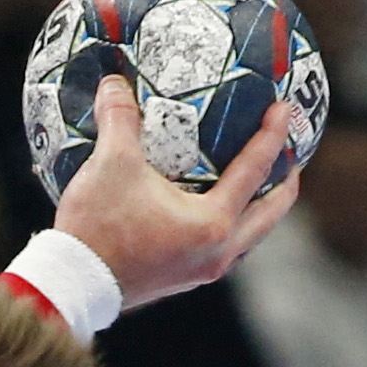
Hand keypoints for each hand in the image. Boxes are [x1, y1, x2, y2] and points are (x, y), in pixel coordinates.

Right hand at [53, 78, 309, 312]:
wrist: (73, 284)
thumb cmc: (99, 226)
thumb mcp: (111, 164)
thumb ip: (119, 118)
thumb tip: (115, 82)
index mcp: (213, 222)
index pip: (255, 170)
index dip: (273, 135)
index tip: (286, 108)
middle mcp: (218, 252)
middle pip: (271, 214)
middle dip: (285, 184)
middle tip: (292, 156)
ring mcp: (202, 271)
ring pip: (250, 236)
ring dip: (260, 209)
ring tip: (262, 185)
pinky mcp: (183, 278)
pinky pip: (224, 247)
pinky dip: (232, 224)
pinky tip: (215, 209)